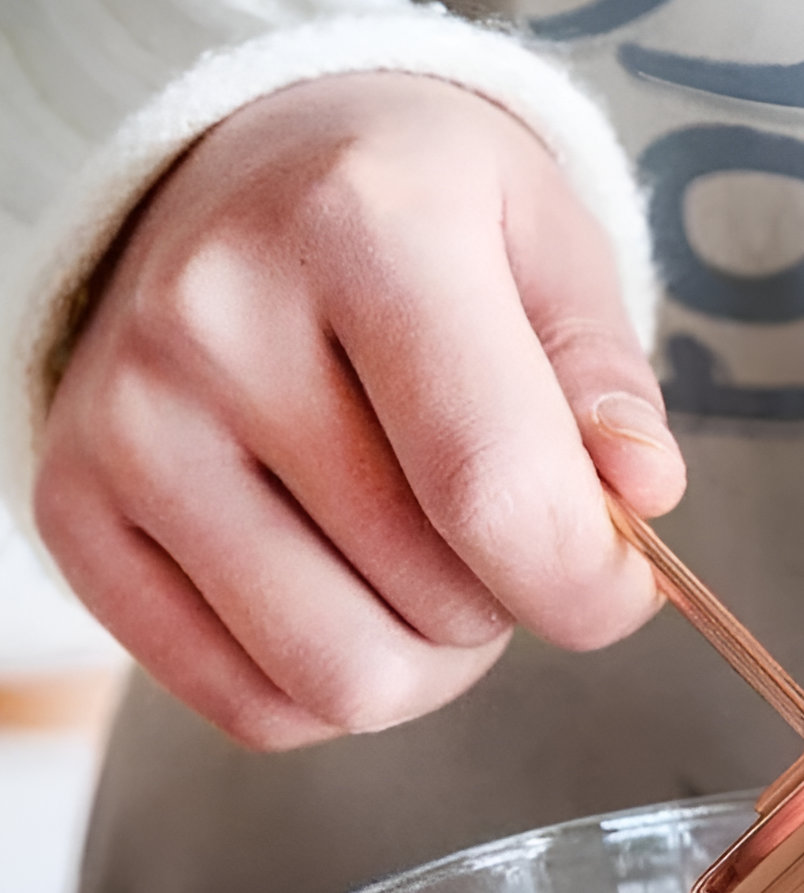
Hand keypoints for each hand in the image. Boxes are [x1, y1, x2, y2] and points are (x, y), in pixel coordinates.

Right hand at [34, 72, 683, 749]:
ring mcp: (128, 424)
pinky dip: (330, 686)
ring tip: (421, 551)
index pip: (501, 498)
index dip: (592, 587)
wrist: (251, 184)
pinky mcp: (76, 514)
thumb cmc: (426, 227)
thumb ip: (608, 385)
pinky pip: (252, 708)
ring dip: (426, 658)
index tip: (616, 581)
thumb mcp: (551, 249)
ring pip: (344, 683)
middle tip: (488, 516)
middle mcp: (215, 321)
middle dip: (508, 599)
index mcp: (364, 228)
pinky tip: (340, 583)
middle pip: (435, 610)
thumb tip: (639, 495)